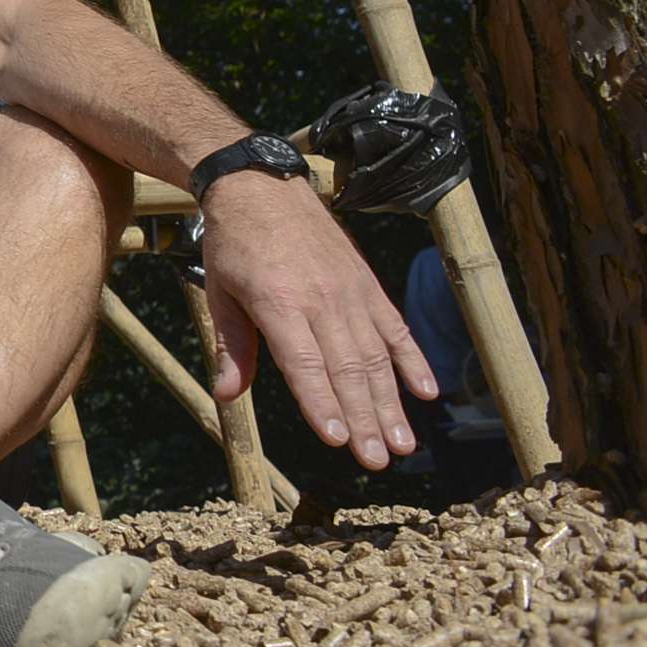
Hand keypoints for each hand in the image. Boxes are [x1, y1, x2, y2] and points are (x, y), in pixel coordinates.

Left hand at [195, 173, 436, 467]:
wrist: (262, 186)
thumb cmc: (235, 244)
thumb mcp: (220, 292)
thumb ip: (232, 346)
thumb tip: (227, 395)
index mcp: (279, 303)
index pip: (305, 363)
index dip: (322, 402)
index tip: (337, 438)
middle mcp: (321, 299)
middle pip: (347, 368)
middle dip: (364, 418)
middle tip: (377, 460)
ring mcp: (351, 292)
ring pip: (377, 356)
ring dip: (391, 403)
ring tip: (401, 443)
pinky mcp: (369, 285)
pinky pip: (396, 328)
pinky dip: (413, 360)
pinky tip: (426, 392)